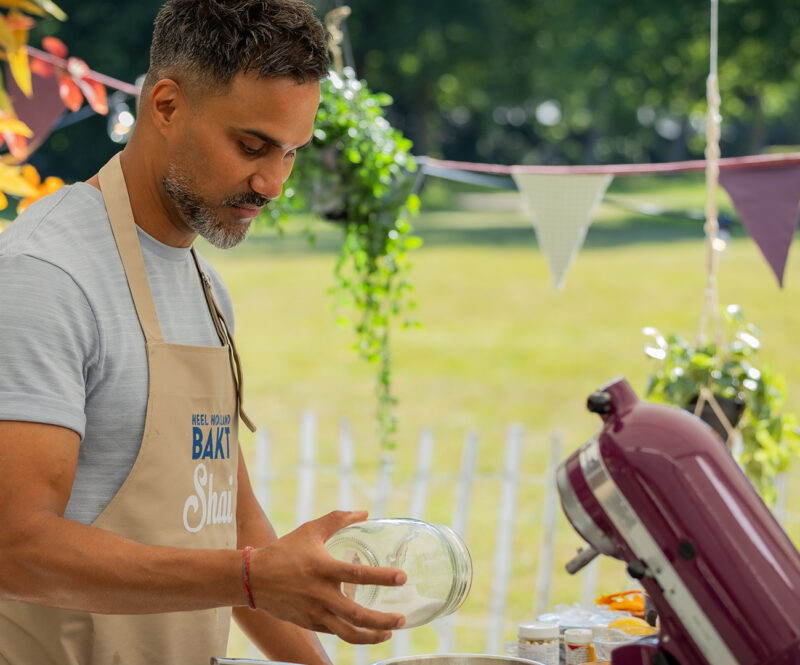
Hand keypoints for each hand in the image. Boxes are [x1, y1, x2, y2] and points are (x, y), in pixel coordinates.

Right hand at [248, 510, 406, 643]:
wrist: (252, 579)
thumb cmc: (284, 550)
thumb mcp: (311, 530)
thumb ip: (338, 519)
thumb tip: (364, 513)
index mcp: (323, 569)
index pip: (358, 575)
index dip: (382, 577)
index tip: (402, 578)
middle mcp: (321, 594)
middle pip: (357, 615)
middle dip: (383, 621)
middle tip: (402, 619)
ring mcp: (315, 612)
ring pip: (348, 634)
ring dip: (372, 637)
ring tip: (388, 633)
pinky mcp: (309, 623)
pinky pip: (336, 632)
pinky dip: (353, 633)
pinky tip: (365, 629)